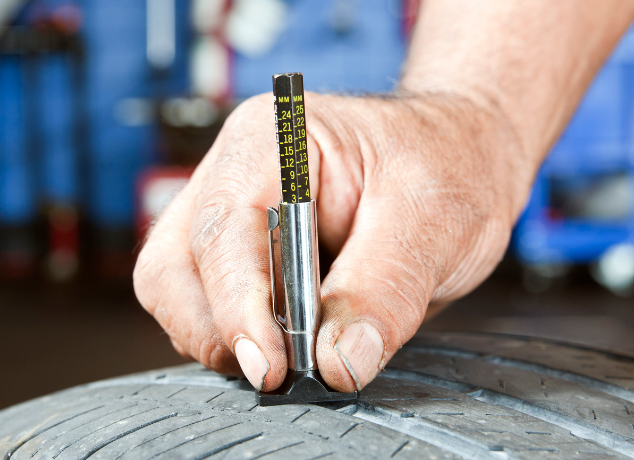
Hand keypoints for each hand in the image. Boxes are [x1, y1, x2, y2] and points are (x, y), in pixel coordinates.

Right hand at [134, 91, 530, 391]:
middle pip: (174, 268)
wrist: (459, 156)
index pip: (223, 232)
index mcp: (272, 142)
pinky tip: (291, 344)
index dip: (238, 307)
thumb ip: (383, 290)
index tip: (271, 367)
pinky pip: (209, 307)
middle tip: (281, 373)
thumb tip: (337, 363)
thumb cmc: (447, 164)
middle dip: (218, 331)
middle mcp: (234, 174)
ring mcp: (230, 215)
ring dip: (226, 340)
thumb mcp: (434, 220)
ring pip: (178, 294)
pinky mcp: (241, 254)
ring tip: (295, 358)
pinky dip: (242, 339)